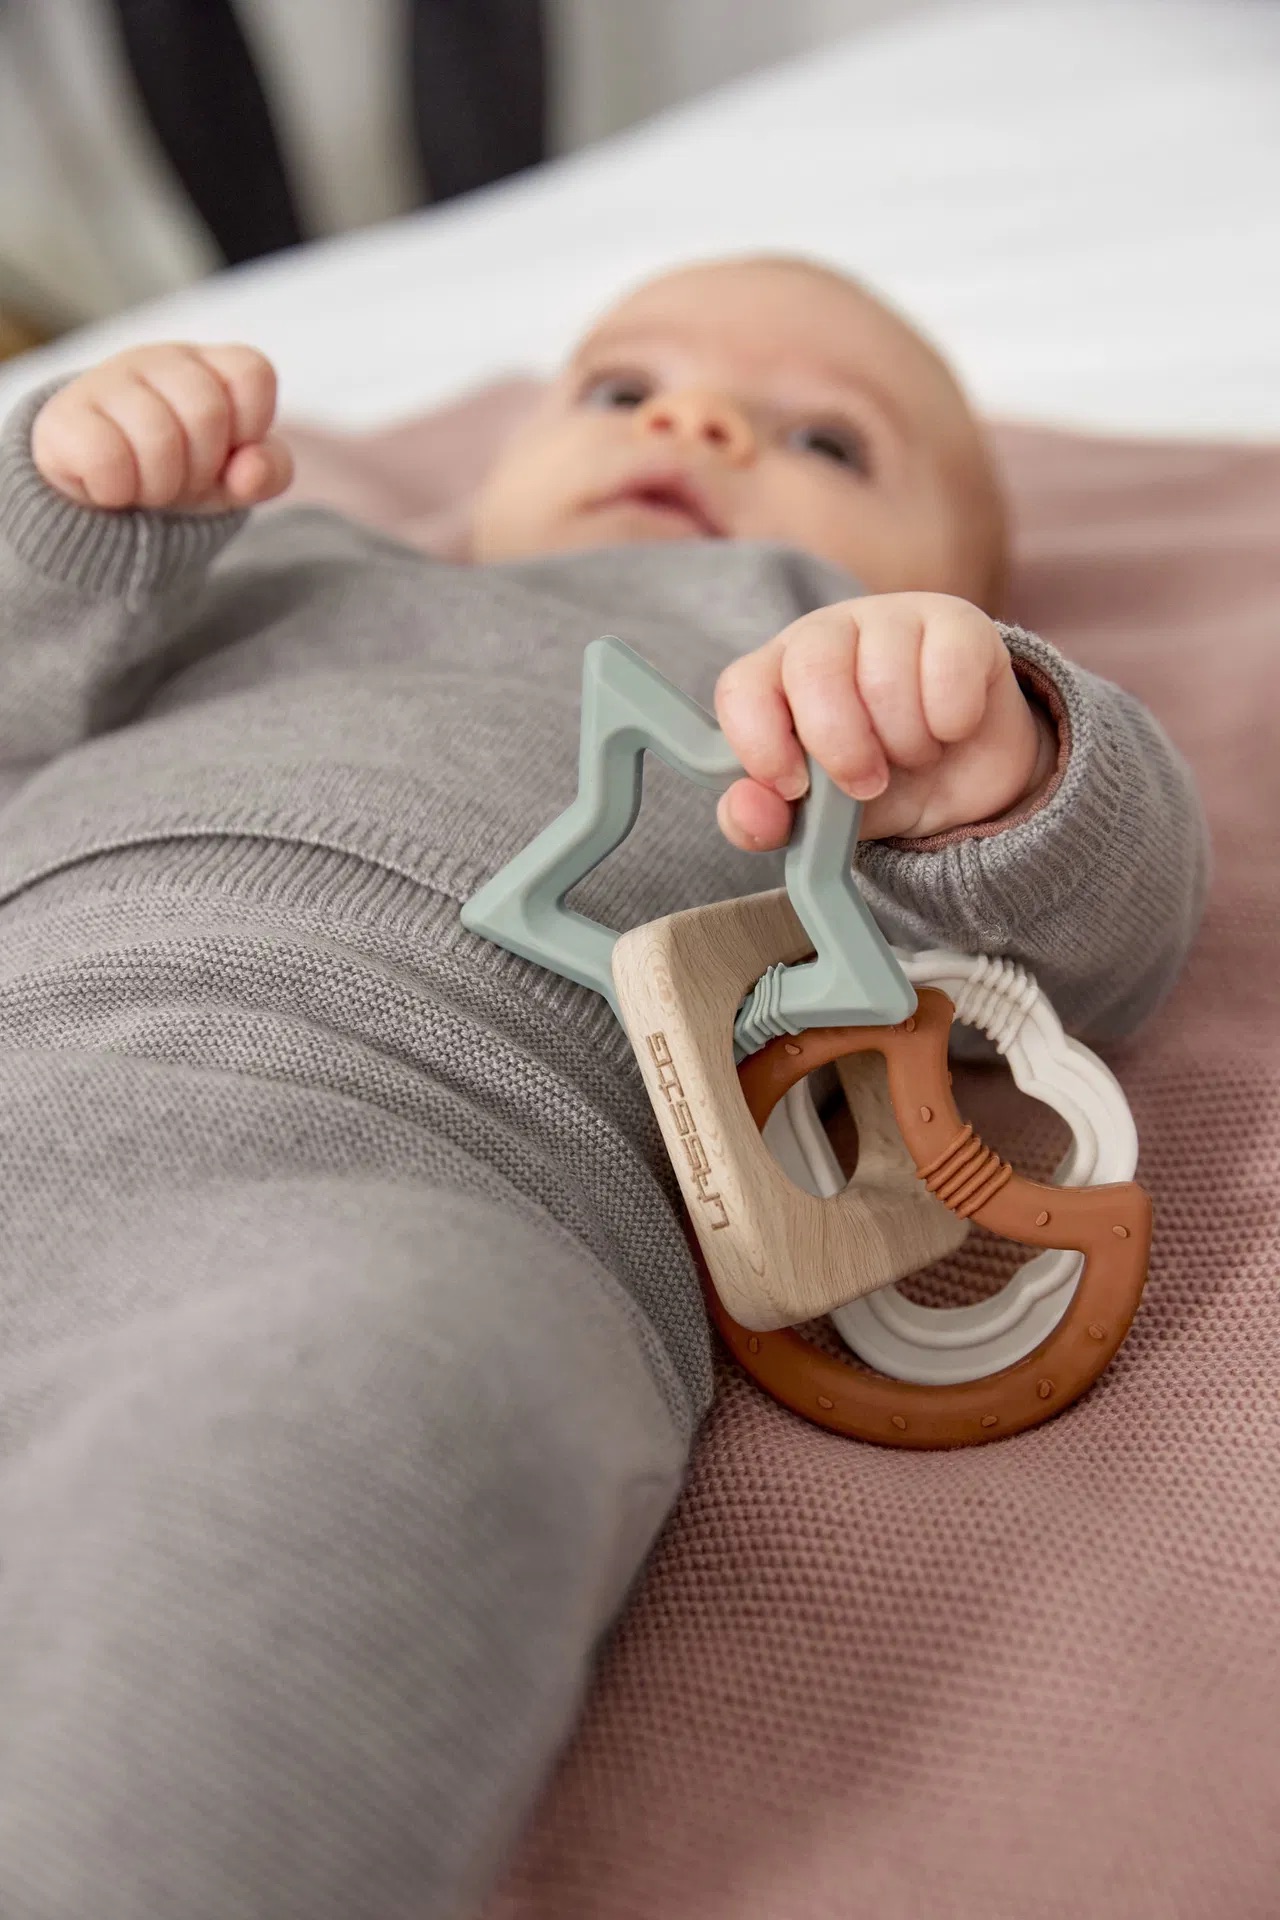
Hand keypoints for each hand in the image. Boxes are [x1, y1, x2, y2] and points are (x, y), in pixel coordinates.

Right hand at [32, 343, 292, 513]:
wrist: (103, 497)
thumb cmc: (181, 473)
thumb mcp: (235, 479)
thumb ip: (267, 471)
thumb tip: (248, 469)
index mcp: (207, 366)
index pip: (253, 373)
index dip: (250, 426)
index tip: (226, 451)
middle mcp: (157, 360)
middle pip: (206, 411)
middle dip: (202, 466)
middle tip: (180, 476)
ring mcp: (106, 380)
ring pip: (157, 438)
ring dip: (160, 486)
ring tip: (146, 485)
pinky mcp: (63, 417)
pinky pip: (108, 460)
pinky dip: (118, 492)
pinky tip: (111, 487)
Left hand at [714, 592, 1056, 847]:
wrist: (966, 775)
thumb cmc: (879, 781)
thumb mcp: (818, 817)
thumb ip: (767, 821)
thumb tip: (746, 808)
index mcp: (778, 674)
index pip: (741, 689)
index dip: (761, 744)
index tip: (796, 788)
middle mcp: (828, 634)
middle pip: (813, 671)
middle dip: (842, 747)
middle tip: (867, 783)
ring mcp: (892, 619)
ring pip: (885, 675)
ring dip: (906, 742)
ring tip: (914, 754)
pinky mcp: (956, 622)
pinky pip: (948, 669)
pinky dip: (952, 721)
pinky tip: (951, 729)